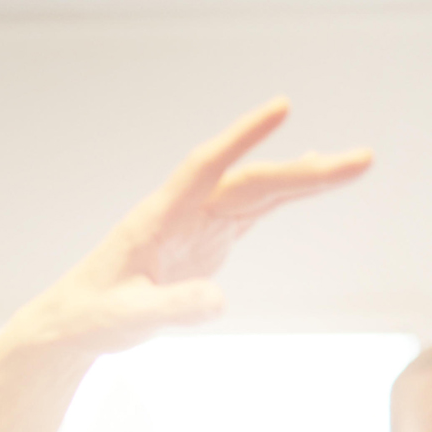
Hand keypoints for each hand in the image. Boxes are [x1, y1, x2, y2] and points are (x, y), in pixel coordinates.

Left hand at [12, 99, 371, 358]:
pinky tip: (314, 182)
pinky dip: (285, 196)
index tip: (281, 107)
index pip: (205, 166)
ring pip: (256, 192)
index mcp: (159, 218)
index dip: (242, 137)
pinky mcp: (205, 241)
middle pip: (248, 181)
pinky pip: (252, 211)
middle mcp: (181, 211)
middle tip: (360, 160)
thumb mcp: (128, 319)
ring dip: (304, 179)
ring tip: (356, 164)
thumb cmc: (91, 317)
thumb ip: (171, 307)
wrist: (72, 323)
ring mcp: (196, 224)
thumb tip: (220, 298)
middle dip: (302, 169)